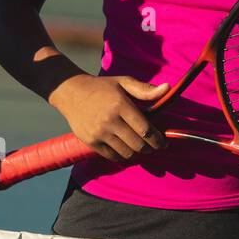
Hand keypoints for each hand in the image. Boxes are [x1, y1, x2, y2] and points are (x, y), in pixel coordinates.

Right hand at [49, 75, 169, 162]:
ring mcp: (99, 132)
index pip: (145, 130)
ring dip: (137, 153)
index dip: (158, 140)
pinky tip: (127, 150)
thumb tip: (168, 89)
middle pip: (138, 144)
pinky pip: (112, 156)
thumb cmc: (101, 87)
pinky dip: (122, 156)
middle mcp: (109, 120)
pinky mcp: (90, 141)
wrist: (71, 92)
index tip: (164, 142)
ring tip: (141, 148)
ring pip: (126, 153)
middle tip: (155, 147)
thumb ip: (145, 89)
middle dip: (151, 148)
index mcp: (120, 104)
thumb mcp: (123, 82)